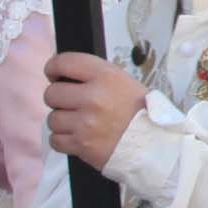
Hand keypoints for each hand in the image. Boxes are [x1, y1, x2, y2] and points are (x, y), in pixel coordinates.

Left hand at [41, 50, 149, 170]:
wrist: (155, 145)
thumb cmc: (142, 114)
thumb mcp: (125, 83)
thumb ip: (96, 77)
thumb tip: (67, 77)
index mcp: (105, 76)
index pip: (64, 62)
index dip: (53, 67)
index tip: (53, 74)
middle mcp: (93, 97)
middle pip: (51, 93)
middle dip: (58, 99)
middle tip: (70, 104)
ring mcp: (85, 123)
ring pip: (52, 119)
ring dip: (62, 122)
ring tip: (78, 124)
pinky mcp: (81, 145)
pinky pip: (55, 140)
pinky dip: (62, 140)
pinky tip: (77, 137)